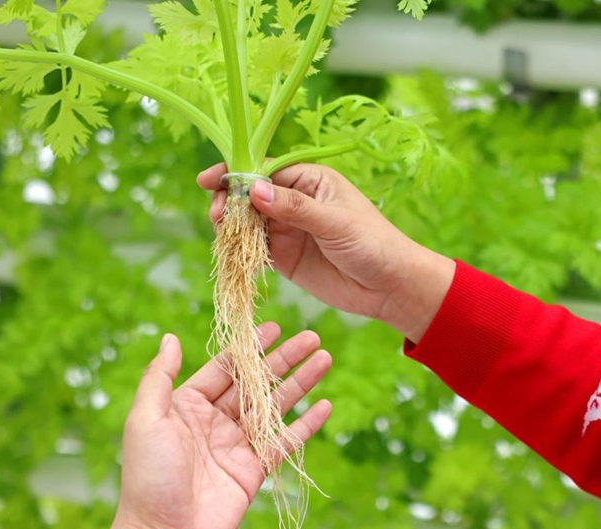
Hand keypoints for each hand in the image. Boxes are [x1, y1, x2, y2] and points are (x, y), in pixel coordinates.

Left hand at [104, 324, 331, 528]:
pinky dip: (306, 424)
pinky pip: (285, 442)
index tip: (275, 327)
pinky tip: (325, 405)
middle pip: (256, 382)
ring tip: (324, 360)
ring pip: (275, 407)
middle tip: (311, 338)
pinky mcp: (255, 470)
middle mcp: (215, 421)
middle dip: (284, 359)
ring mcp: (237, 445)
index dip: (250, 346)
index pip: (225, 367)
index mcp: (188, 405)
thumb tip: (170, 336)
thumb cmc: (148, 476)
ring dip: (301, 383)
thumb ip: (159, 377)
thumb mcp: (145, 420)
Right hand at [197, 163, 455, 342]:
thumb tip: (254, 190)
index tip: (210, 180)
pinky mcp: (286, 258)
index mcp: (311, 181)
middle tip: (216, 216)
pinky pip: (255, 249)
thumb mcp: (335, 222)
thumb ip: (295, 208)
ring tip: (221, 234)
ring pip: (249, 222)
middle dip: (229, 201)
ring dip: (231, 227)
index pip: (265, 170)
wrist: (390, 287)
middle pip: (250, 195)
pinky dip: (240, 250)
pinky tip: (231, 253)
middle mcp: (296, 202)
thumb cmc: (373, 244)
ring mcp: (289, 230)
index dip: (236, 173)